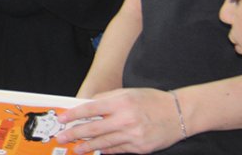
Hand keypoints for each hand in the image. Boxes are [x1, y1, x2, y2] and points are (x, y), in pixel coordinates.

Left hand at [55, 88, 182, 153]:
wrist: (180, 114)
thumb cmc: (152, 100)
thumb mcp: (128, 92)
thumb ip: (106, 99)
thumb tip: (85, 106)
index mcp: (121, 102)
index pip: (90, 109)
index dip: (74, 115)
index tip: (62, 119)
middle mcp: (126, 119)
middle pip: (93, 128)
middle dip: (74, 133)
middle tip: (61, 137)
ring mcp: (133, 136)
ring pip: (104, 143)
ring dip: (87, 146)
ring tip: (76, 148)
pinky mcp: (140, 148)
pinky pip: (118, 150)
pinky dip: (106, 150)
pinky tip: (96, 150)